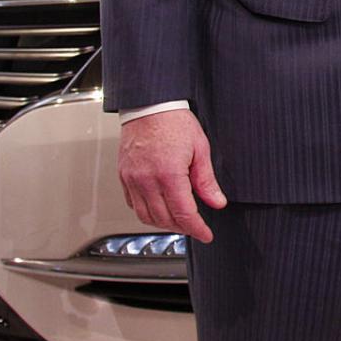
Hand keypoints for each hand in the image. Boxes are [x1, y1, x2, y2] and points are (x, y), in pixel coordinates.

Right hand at [118, 110, 226, 241]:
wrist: (149, 105)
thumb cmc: (173, 121)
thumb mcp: (200, 149)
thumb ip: (206, 180)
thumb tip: (216, 202)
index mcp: (168, 174)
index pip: (184, 214)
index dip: (197, 229)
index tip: (206, 235)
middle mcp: (146, 179)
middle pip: (164, 219)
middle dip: (182, 228)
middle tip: (195, 227)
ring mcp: (132, 179)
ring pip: (145, 216)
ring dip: (163, 224)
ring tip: (178, 221)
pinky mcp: (123, 176)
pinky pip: (132, 204)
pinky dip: (146, 212)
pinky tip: (158, 208)